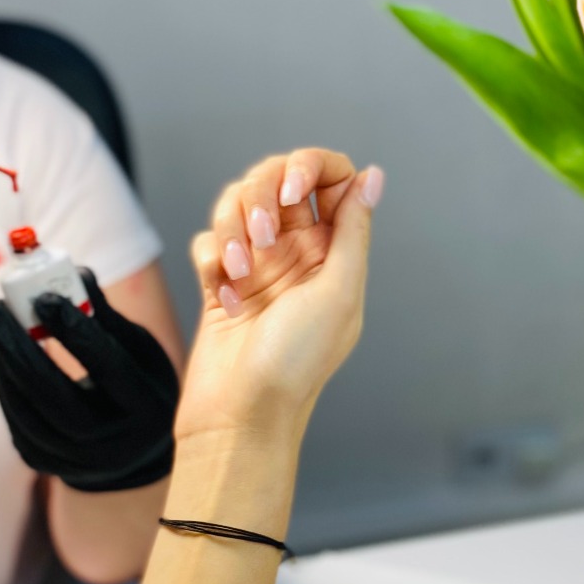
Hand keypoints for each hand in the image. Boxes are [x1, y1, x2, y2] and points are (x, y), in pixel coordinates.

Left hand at [0, 271, 179, 491]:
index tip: (44, 295)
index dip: (75, 330)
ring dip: (3, 360)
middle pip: (55, 394)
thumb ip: (109, 318)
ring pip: (27, 408)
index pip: (108, 366)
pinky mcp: (45, 464)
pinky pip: (16, 418)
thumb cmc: (139, 386)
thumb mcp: (142, 352)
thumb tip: (76, 274)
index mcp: (146, 409)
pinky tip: (0, 351)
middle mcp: (112, 443)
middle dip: (20, 346)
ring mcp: (75, 460)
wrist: (132, 455)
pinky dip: (4, 380)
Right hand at [179, 147, 380, 445]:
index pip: (332, 178)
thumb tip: (373, 177)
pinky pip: (210, 240)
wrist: (239, 415)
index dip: (310, 168)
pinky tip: (223, 294)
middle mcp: (300, 253)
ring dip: (232, 228)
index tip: (292, 193)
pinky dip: (212, 257)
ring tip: (239, 273)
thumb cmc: (294, 364)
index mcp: (336, 253)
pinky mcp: (220, 281)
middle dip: (260, 193)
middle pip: (277, 179)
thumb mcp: (338, 293)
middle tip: (260, 235)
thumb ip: (354, 231)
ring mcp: (259, 265)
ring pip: (238, 203)